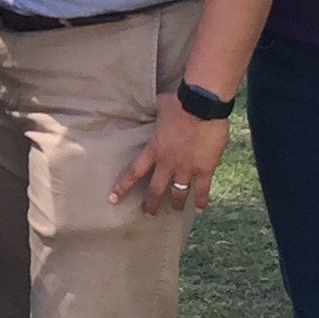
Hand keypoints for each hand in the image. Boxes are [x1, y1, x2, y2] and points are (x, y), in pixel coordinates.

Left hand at [111, 99, 230, 214]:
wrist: (202, 105)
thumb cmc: (179, 103)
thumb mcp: (160, 107)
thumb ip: (156, 111)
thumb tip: (154, 103)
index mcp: (154, 149)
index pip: (134, 172)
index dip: (123, 187)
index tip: (113, 199)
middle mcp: (168, 163)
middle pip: (156, 190)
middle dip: (150, 204)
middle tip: (147, 215)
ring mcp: (187, 168)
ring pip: (179, 193)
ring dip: (176, 204)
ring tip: (174, 211)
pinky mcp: (205, 168)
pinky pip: (202, 189)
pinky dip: (201, 200)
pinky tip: (199, 209)